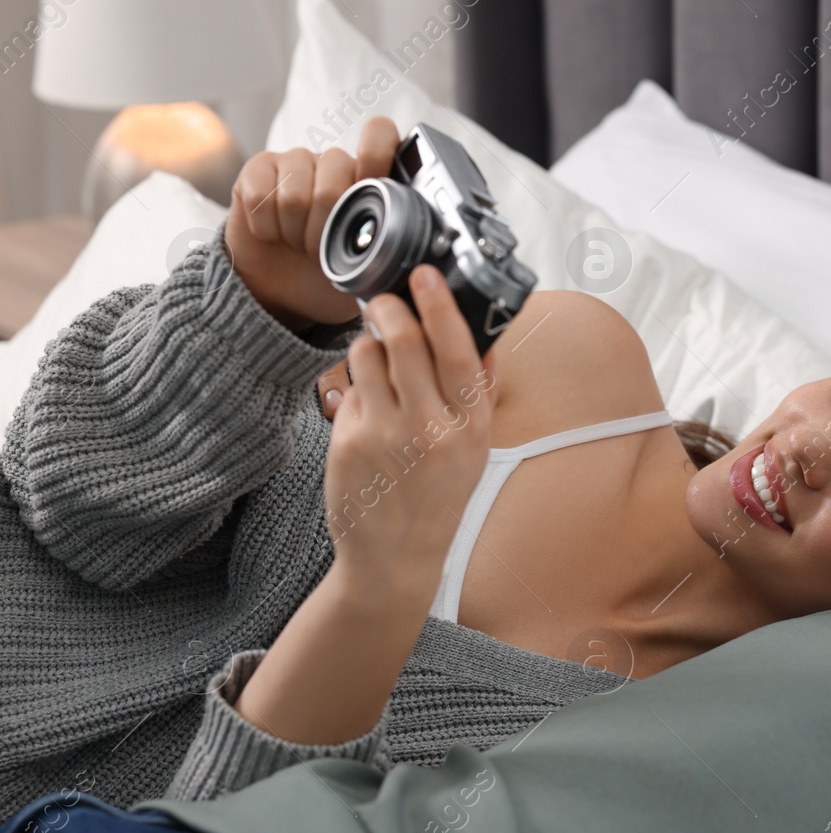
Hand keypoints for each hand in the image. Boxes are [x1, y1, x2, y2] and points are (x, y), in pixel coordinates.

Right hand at [225, 117, 401, 329]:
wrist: (282, 290)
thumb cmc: (331, 277)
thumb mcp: (372, 274)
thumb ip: (396, 257)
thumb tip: (421, 258)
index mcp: (369, 179)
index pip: (379, 133)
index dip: (375, 155)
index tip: (370, 190)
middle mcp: (333, 163)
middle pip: (334, 178)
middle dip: (327, 227)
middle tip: (323, 248)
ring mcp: (294, 162)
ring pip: (296, 193)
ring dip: (295, 232)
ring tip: (299, 242)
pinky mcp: (257, 170)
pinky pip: (260, 195)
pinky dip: (266, 227)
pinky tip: (272, 233)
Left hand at [322, 265, 498, 589]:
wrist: (395, 557)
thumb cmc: (438, 497)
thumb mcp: (475, 449)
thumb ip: (478, 394)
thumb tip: (480, 336)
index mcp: (470, 428)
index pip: (457, 352)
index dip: (440, 307)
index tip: (425, 276)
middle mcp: (429, 430)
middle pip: (403, 342)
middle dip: (390, 308)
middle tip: (385, 299)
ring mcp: (384, 436)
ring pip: (367, 356)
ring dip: (369, 344)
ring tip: (377, 359)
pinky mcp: (347, 442)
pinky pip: (348, 388)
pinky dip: (355, 385)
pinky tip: (366, 407)